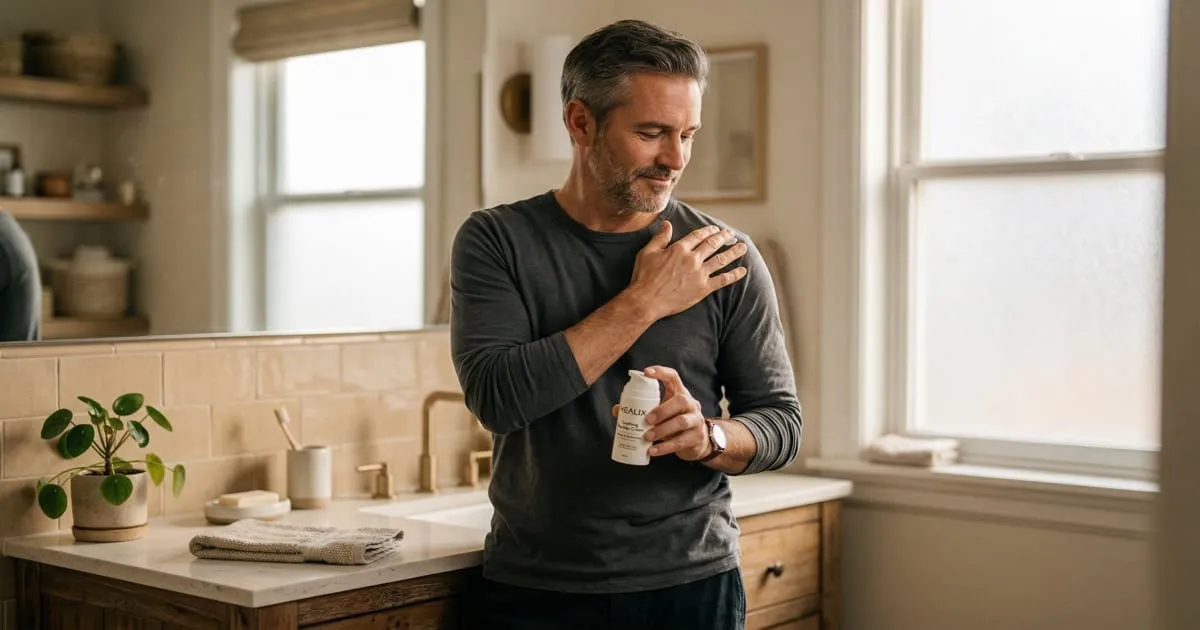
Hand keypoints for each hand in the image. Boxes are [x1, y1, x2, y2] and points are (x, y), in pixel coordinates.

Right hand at [626, 222, 748, 320]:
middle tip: (730, 234)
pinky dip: (734, 275)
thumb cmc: (644, 277)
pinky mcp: (703, 289)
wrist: (646, 300)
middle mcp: (692, 259)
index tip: (715, 229)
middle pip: (712, 244)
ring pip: (721, 260)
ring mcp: (699, 274)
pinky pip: (722, 280)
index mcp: (679, 249)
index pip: (698, 236)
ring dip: (733, 252)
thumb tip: (667, 224)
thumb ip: (660, 237)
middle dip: (723, 237)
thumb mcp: (648, 252)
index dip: (708, 230)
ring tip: (742, 247)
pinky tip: (743, 271)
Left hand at [641, 365, 711, 460]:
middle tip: (647, 420)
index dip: (661, 372)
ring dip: (662, 429)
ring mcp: (696, 420)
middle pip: (680, 401)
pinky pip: (681, 442)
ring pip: (682, 422)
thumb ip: (642, 410)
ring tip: (648, 437)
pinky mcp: (697, 437)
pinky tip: (653, 451)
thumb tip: (618, 410)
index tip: (646, 373)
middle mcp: (691, 404)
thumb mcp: (661, 413)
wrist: (697, 441)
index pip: (673, 377)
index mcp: (680, 393)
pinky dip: (665, 447)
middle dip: (662, 410)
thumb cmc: (673, 421)